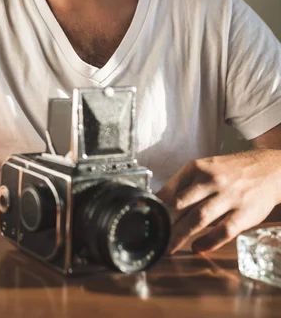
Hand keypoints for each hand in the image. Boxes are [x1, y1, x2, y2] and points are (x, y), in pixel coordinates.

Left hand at [156, 149, 280, 253]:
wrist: (271, 169)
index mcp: (199, 167)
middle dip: (164, 224)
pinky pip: (222, 232)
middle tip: (154, 237)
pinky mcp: (244, 213)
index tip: (147, 219)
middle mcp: (212, 180)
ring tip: (169, 247)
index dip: (156, 207)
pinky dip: (208, 242)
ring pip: (198, 219)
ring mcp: (228, 197)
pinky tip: (198, 247)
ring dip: (180, 236)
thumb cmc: (233, 171)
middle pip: (181, 205)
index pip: (171, 189)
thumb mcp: (208, 166)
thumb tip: (161, 200)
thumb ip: (187, 182)